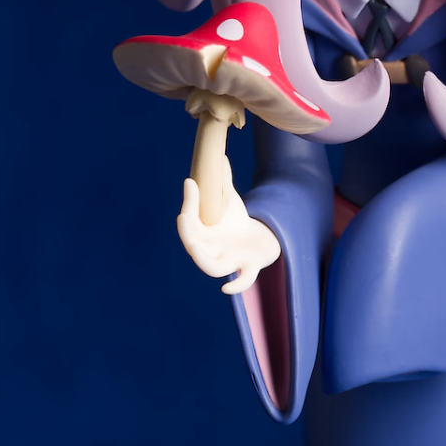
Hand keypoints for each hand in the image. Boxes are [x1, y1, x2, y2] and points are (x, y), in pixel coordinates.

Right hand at [177, 159, 280, 294]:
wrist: (261, 241)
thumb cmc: (239, 223)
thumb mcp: (230, 202)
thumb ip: (222, 182)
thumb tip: (218, 156)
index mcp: (205, 235)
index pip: (190, 222)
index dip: (189, 204)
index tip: (191, 182)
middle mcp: (213, 250)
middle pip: (194, 246)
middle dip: (187, 234)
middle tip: (184, 217)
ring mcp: (230, 261)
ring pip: (212, 268)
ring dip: (202, 260)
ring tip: (195, 247)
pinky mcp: (250, 266)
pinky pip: (240, 281)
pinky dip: (234, 286)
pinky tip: (226, 289)